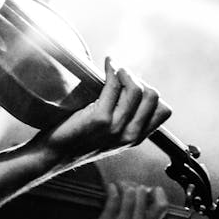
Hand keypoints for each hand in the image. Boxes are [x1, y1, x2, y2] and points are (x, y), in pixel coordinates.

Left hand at [42, 57, 171, 166]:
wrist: (54, 154)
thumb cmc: (78, 138)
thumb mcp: (109, 134)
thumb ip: (124, 117)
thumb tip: (132, 83)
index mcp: (135, 138)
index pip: (163, 111)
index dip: (150, 92)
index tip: (133, 84)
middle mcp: (129, 135)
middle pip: (153, 97)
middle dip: (139, 79)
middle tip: (122, 74)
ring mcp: (116, 128)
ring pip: (136, 90)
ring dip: (125, 71)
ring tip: (114, 67)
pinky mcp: (99, 119)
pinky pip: (113, 85)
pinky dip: (112, 69)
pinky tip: (108, 64)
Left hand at [72, 181, 168, 218]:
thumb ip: (142, 217)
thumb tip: (146, 191)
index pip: (162, 206)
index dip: (158, 192)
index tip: (149, 189)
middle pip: (142, 193)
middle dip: (133, 185)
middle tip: (125, 186)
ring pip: (129, 193)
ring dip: (121, 185)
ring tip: (116, 187)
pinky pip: (114, 197)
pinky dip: (111, 188)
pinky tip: (109, 189)